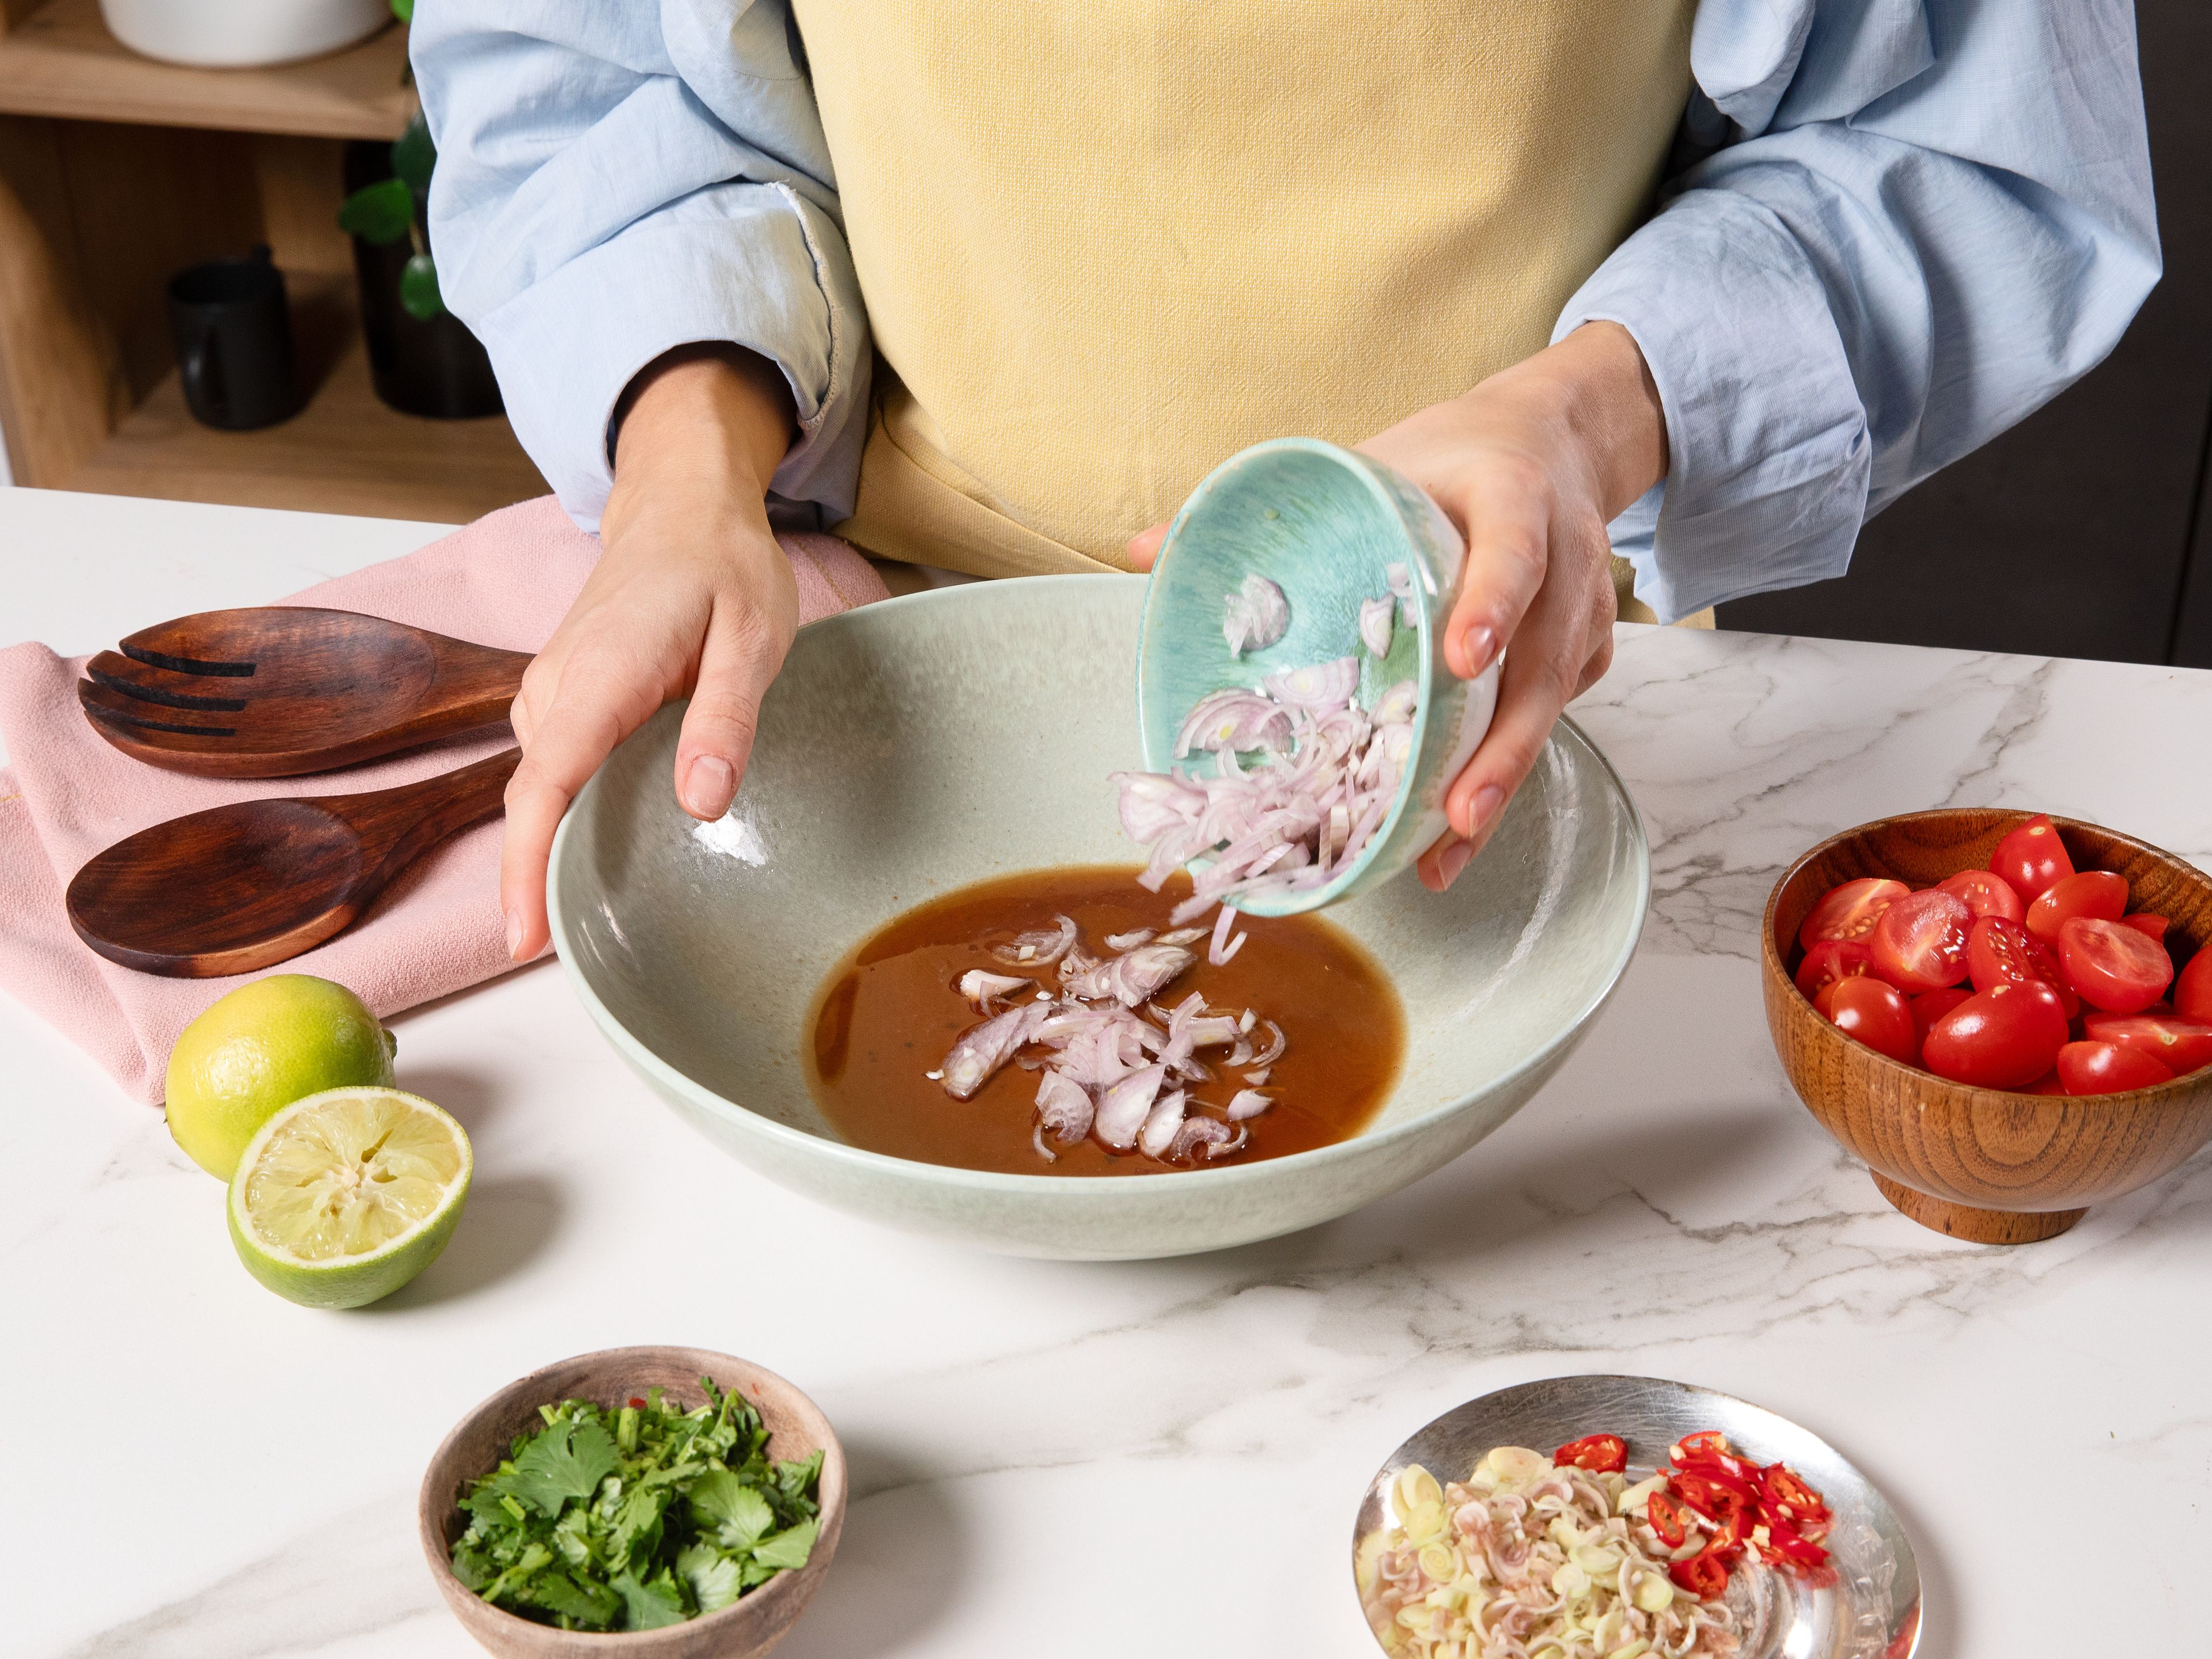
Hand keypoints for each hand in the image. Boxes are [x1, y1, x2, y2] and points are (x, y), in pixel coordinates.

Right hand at [500, 346, 796, 960]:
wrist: (682, 509)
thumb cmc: (722, 567)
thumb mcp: (753, 638)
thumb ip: (727, 718)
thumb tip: (702, 802)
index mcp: (598, 677)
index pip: (543, 788)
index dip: (525, 868)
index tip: (521, 938)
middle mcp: (556, 690)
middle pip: (538, 803)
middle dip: (546, 880)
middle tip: (591, 951)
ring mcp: (551, 694)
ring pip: (549, 789)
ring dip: (565, 847)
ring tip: (607, 911)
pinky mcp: (563, 699)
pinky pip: (560, 769)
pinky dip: (578, 810)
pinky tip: (619, 841)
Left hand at [1126, 322, 1665, 890]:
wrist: (1551, 440)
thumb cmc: (1443, 460)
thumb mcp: (1369, 460)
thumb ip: (1264, 505)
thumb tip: (1141, 550)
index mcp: (1510, 491)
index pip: (1513, 546)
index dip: (1495, 600)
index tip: (1463, 658)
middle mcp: (1561, 553)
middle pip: (1542, 658)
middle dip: (1505, 742)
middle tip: (1459, 809)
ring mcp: (1582, 607)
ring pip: (1552, 702)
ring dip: (1504, 776)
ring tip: (1451, 844)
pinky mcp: (1587, 649)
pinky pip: (1554, 716)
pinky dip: (1508, 770)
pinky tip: (1458, 825)